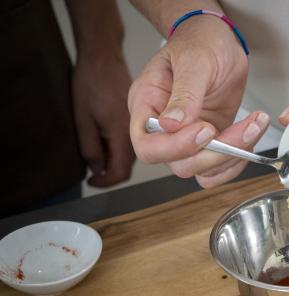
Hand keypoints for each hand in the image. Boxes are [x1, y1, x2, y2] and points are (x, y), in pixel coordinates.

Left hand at [72, 49, 134, 186]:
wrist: (104, 58)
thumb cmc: (93, 82)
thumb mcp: (83, 119)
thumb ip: (91, 149)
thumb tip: (96, 169)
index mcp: (124, 134)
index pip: (120, 173)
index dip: (105, 182)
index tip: (92, 181)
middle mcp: (140, 133)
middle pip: (129, 165)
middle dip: (110, 171)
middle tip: (92, 167)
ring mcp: (144, 126)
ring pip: (133, 155)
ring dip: (115, 158)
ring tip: (97, 150)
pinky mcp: (144, 120)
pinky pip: (136, 141)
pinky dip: (120, 146)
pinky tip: (106, 137)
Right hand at [128, 18, 269, 188]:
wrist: (219, 42)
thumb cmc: (199, 43)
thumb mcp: (194, 61)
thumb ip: (184, 94)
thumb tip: (171, 125)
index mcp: (147, 106)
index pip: (148, 146)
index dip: (176, 147)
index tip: (205, 129)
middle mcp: (164, 128)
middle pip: (179, 164)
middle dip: (214, 154)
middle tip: (241, 130)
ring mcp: (189, 138)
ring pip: (203, 170)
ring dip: (233, 156)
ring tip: (253, 127)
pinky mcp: (212, 141)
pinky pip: (220, 167)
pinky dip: (239, 159)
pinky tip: (251, 136)